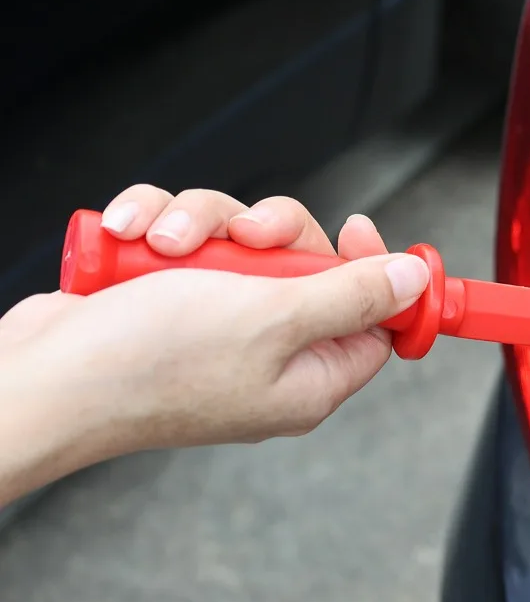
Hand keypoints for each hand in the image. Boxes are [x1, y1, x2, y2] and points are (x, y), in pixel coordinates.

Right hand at [0, 185, 427, 501]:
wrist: (44, 376)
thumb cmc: (150, 364)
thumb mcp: (275, 318)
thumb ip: (351, 295)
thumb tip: (412, 280)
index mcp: (308, 377)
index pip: (373, 321)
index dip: (373, 269)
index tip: (355, 226)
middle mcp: (267, 355)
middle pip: (308, 267)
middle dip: (272, 232)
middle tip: (246, 236)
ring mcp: (216, 327)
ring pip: (241, 243)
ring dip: (203, 224)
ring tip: (169, 244)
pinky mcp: (169, 301)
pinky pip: (189, 242)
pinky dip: (160, 227)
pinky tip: (134, 236)